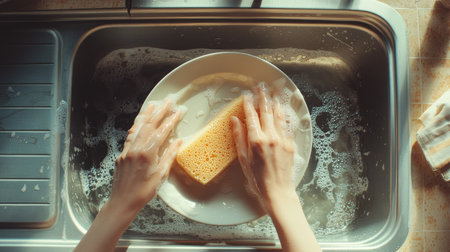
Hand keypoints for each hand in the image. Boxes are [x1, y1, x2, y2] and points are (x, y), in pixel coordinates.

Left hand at [75, 99, 182, 251]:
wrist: (123, 201)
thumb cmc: (144, 191)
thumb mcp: (161, 175)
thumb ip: (169, 156)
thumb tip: (178, 142)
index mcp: (148, 153)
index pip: (161, 132)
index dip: (170, 120)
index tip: (178, 112)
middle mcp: (136, 148)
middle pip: (149, 125)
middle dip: (159, 111)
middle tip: (167, 101)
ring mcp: (128, 150)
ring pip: (137, 127)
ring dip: (146, 115)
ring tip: (153, 104)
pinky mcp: (122, 154)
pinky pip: (130, 135)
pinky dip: (136, 126)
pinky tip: (139, 121)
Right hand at [232, 88, 295, 209]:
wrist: (277, 190)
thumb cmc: (257, 178)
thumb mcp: (243, 159)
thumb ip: (239, 137)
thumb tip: (234, 121)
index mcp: (256, 140)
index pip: (251, 116)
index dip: (248, 104)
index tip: (246, 96)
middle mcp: (270, 137)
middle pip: (266, 112)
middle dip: (263, 98)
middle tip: (261, 87)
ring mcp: (282, 140)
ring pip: (279, 116)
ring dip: (275, 102)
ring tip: (273, 93)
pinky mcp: (290, 144)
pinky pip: (287, 125)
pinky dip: (284, 115)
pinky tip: (283, 110)